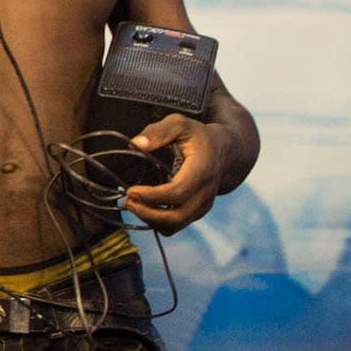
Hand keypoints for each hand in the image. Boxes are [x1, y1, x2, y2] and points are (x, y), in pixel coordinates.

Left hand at [120, 114, 223, 231]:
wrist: (223, 151)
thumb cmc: (197, 137)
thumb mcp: (180, 124)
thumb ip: (159, 131)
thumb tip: (136, 144)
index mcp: (202, 170)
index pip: (178, 192)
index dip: (152, 196)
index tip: (131, 190)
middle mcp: (206, 192)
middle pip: (177, 216)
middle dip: (147, 213)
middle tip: (127, 201)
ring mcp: (203, 205)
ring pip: (175, 225)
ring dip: (150, 220)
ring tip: (132, 205)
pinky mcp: (197, 212)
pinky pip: (176, 226)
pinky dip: (157, 223)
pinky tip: (143, 209)